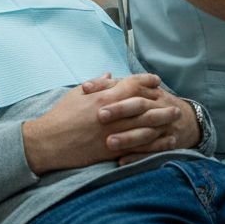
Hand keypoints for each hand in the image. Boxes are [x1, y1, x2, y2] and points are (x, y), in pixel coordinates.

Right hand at [22, 73, 179, 173]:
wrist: (49, 142)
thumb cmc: (60, 116)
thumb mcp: (76, 94)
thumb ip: (96, 84)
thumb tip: (109, 74)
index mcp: (103, 97)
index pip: (131, 85)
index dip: (146, 81)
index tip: (156, 81)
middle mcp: (112, 114)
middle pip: (144, 106)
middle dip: (162, 105)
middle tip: (175, 105)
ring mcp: (113, 132)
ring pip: (145, 127)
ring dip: (163, 124)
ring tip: (175, 123)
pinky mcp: (112, 150)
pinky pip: (139, 146)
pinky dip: (155, 144)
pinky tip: (164, 143)